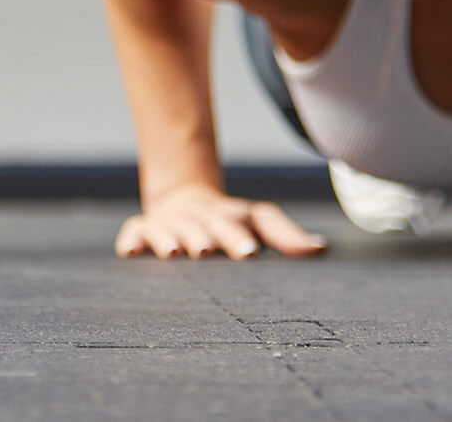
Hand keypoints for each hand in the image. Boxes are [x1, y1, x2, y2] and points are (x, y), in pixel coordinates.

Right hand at [116, 186, 325, 259]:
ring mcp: (169, 225)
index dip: (240, 237)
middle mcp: (197, 219)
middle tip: (205, 251)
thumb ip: (286, 235)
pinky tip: (131, 252)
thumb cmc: (229, 219)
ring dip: (168, 239)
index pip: (235, 225)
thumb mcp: (258, 220)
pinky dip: (131, 241)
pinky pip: (134, 233)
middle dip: (202, 237)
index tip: (249, 252)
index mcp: (226, 218)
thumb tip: (320, 249)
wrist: (185, 198)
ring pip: (166, 230)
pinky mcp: (143, 230)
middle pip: (200, 227)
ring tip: (172, 253)